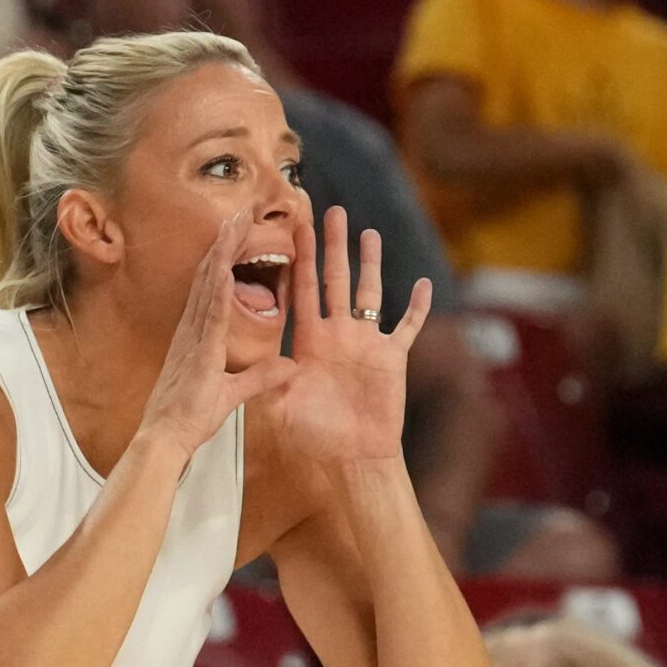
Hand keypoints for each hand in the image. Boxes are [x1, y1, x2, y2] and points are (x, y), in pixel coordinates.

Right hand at [134, 211, 301, 456]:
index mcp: (198, 339)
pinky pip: (208, 312)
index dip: (224, 261)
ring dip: (221, 254)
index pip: (214, 291)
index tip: (236, 235)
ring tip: (234, 223)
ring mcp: (191, 338)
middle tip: (238, 213)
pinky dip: (215, 286)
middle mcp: (192, 332)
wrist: (165, 439)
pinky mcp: (195, 350)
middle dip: (224, 245)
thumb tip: (289, 367)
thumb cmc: (189, 421)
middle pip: (209, 278)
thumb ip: (260, 378)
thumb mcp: (233, 395)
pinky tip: (223, 264)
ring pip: (208, 286)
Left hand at [263, 205, 430, 465]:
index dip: (298, 260)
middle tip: (331, 210)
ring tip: (370, 232)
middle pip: (335, 280)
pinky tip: (424, 284)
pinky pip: (408, 326)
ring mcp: (366, 342)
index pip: (301, 291)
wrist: (350, 456)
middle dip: (333, 246)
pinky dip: (417, 307)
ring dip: (371, 263)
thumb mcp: (280, 407)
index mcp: (309, 341)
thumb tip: (242, 362)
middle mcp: (338, 334)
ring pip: (370, 292)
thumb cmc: (314, 436)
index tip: (293, 229)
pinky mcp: (392, 357)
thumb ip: (265, 382)